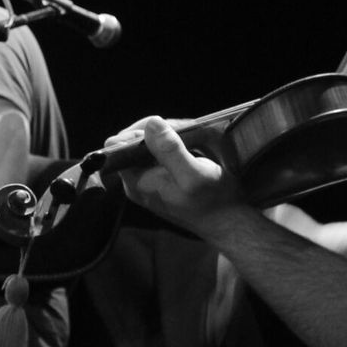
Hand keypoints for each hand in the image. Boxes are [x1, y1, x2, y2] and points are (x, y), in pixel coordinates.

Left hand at [111, 115, 243, 234]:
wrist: (229, 222)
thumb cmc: (214, 202)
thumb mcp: (194, 175)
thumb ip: (170, 150)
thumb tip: (151, 124)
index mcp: (137, 181)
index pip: (117, 145)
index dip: (140, 130)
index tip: (167, 129)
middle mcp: (138, 180)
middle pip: (135, 140)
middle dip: (161, 131)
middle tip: (188, 132)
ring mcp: (150, 178)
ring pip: (151, 143)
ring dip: (173, 135)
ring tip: (196, 140)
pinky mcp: (163, 177)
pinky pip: (163, 150)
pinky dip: (178, 143)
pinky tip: (196, 147)